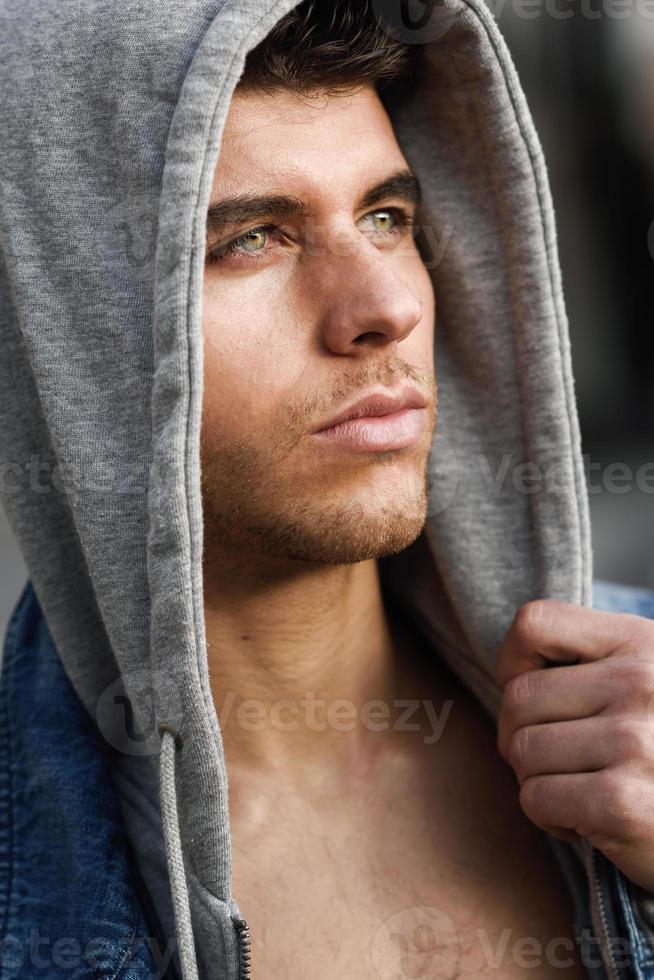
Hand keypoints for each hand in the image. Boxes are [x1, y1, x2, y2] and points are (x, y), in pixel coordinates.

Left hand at [496, 599, 653, 891]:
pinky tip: (590, 819)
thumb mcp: (650, 680)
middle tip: (559, 759)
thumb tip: (511, 672)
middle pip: (517, 698)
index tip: (536, 696)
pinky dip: (551, 818)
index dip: (514, 661)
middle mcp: (640, 684)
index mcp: (641, 643)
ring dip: (538, 779)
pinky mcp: (622, 803)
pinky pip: (536, 799)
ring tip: (581, 787)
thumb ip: (595, 661)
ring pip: (521, 752)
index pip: (535, 624)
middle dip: (522, 735)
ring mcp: (634, 743)